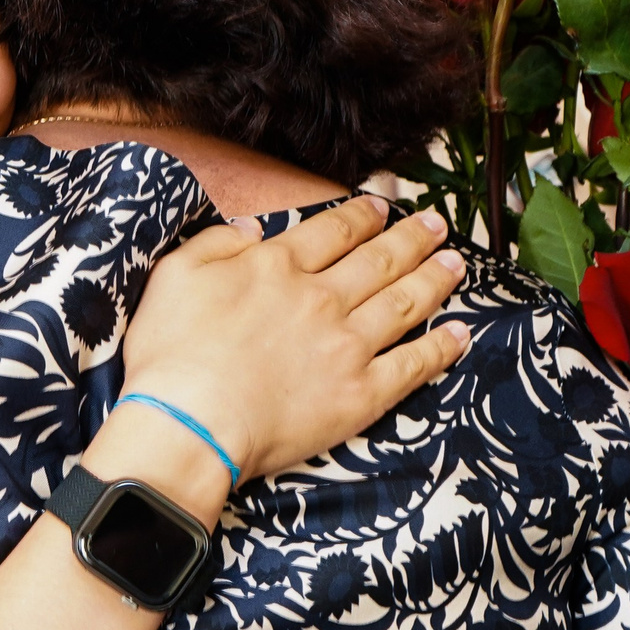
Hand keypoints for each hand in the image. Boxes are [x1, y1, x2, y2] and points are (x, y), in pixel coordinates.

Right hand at [121, 197, 469, 481]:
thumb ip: (215, 243)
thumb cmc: (170, 355)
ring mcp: (347, 346)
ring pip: (404, 302)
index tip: (382, 206)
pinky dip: (440, 348)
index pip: (332, 231)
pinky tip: (459, 333)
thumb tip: (251, 228)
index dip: (362, 215)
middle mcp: (321, 298)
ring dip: (435, 279)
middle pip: (380, 259)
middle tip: (436, 224)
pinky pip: (412, 365)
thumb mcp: (173, 275)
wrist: (190, 423)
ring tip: (456, 263)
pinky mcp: (361, 394)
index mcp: (276, 267)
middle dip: (413, 238)